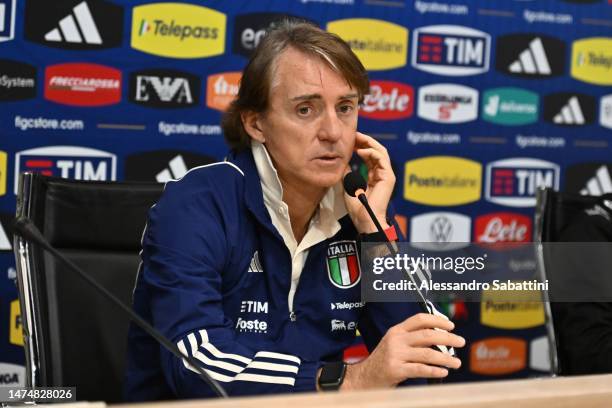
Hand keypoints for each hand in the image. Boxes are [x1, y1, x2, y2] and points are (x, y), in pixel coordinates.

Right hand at [340, 313, 464, 389]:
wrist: (364, 377)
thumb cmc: (384, 361)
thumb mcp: (394, 344)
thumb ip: (412, 339)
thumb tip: (440, 339)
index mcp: (397, 330)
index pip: (419, 319)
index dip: (437, 320)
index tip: (451, 325)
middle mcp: (396, 340)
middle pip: (427, 335)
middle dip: (448, 338)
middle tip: (461, 342)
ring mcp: (395, 354)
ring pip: (427, 353)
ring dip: (445, 358)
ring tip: (457, 363)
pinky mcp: (395, 370)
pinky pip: (420, 369)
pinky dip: (434, 370)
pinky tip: (443, 372)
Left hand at [343, 132, 395, 233]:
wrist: (364, 219)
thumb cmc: (357, 207)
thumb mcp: (348, 185)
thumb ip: (347, 173)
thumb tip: (342, 161)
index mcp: (374, 176)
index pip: (369, 156)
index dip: (360, 146)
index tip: (350, 140)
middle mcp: (382, 174)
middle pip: (376, 151)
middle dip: (365, 141)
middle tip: (354, 134)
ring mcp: (387, 175)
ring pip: (381, 151)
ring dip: (369, 143)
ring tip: (357, 138)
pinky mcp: (388, 177)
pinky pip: (381, 159)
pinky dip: (371, 152)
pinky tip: (360, 150)